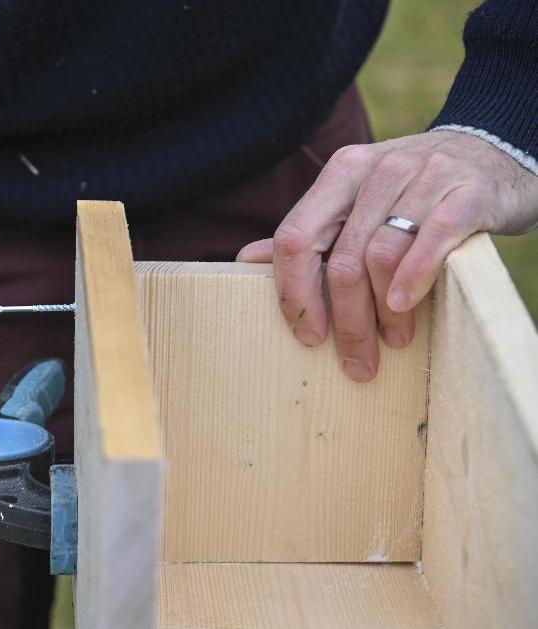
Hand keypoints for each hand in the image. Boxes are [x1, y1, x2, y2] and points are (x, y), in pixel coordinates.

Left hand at [237, 131, 537, 380]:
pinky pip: (430, 240)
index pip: (295, 237)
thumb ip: (311, 231)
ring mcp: (423, 177)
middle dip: (344, 320)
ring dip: (383, 311)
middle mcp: (376, 170)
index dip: (294, 293)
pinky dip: (413, 279)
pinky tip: (405, 307)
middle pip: (340, 258)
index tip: (306, 335)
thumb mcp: (359, 202)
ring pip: (382, 255)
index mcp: (341, 174)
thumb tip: (247, 261)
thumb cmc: (416, 192)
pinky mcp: (465, 192)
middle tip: (355, 361)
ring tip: (393, 341)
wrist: (495, 152)